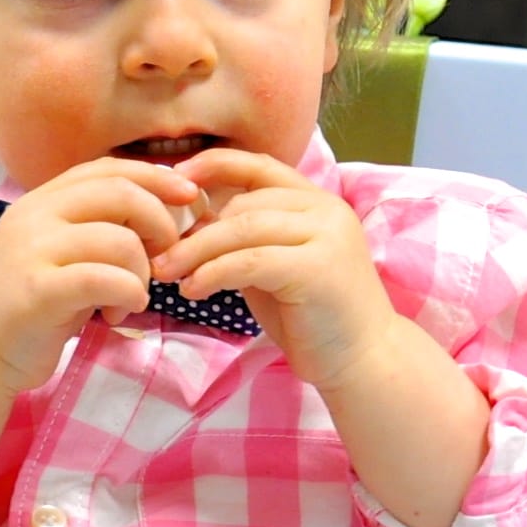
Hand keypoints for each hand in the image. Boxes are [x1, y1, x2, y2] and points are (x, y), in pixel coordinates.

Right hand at [0, 158, 198, 391]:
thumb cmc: (28, 302)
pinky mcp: (38, 290)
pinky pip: (106, 279)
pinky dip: (129, 294)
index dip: (157, 176)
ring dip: (142, 273)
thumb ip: (98, 227)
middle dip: (161, 222)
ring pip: (121, 240)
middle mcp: (36, 215)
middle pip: (121, 193)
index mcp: (43, 200)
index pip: (108, 168)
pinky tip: (116, 312)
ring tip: (130, 298)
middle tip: (166, 258)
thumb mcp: (60, 252)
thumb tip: (165, 210)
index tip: (190, 196)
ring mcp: (34, 250)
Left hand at [154, 147, 397, 390]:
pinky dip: (214, 273)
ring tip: (168, 274)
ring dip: (196, 252)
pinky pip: (249, 260)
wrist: (364, 361)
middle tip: (162, 257)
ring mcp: (325, 236)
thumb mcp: (276, 267)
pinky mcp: (316, 268)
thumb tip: (194, 221)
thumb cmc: (315, 318)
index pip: (261, 166)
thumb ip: (246, 240)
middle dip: (196, 229)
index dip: (216, 164)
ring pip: (243, 229)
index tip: (176, 179)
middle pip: (244, 203)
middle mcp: (326, 210)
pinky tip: (194, 290)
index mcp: (318, 202)